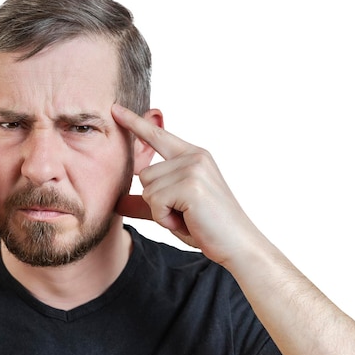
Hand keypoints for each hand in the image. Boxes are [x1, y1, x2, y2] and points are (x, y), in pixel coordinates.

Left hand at [111, 103, 259, 264]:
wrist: (238, 246)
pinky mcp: (191, 185)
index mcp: (193, 156)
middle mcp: (195, 156)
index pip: (158, 135)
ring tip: (187, 217)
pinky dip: (164, 218)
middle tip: (184, 213)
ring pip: (148, 188)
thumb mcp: (172, 210)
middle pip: (144, 174)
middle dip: (156, 201)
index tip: (115, 108)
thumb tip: (117, 203)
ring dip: (161, 211)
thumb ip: (146, 203)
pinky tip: (187, 221)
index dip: (134, 122)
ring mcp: (194, 168)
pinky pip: (154, 202)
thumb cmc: (207, 227)